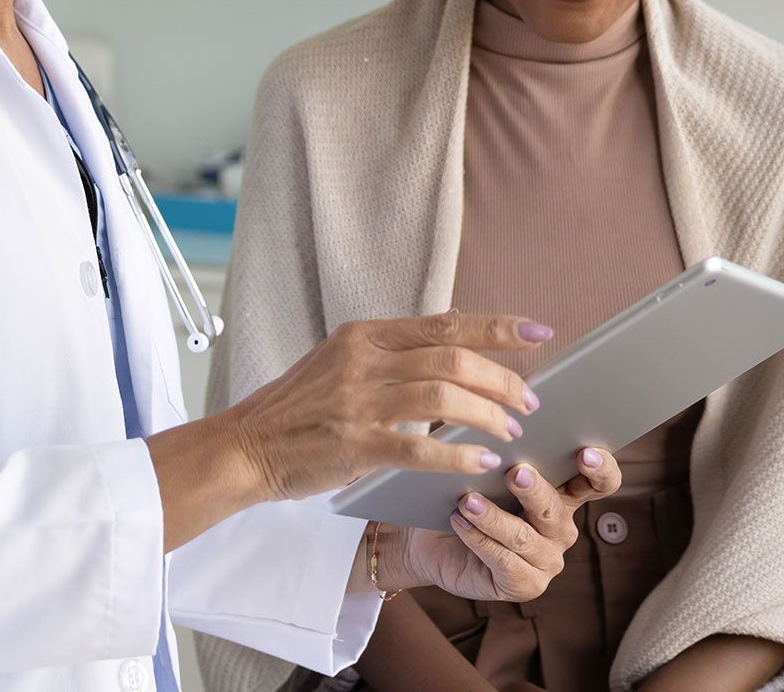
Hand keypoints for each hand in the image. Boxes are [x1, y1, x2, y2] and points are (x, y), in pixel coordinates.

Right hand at [225, 312, 548, 502]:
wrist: (244, 445)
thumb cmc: (297, 409)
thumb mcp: (340, 360)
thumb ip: (392, 350)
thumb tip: (452, 330)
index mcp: (363, 335)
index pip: (444, 323)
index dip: (498, 327)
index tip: (539, 332)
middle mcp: (362, 361)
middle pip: (452, 359)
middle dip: (501, 379)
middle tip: (528, 400)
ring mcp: (356, 402)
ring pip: (441, 399)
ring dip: (486, 414)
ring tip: (509, 430)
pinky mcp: (352, 444)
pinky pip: (418, 448)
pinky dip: (457, 454)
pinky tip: (481, 460)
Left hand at [384, 447, 622, 601]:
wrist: (432, 540)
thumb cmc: (466, 494)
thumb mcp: (486, 468)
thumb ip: (504, 447)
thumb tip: (501, 414)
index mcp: (564, 494)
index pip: (601, 482)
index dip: (600, 469)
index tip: (584, 453)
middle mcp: (561, 527)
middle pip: (556, 508)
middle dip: (535, 489)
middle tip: (515, 472)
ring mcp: (546, 559)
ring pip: (523, 536)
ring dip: (493, 516)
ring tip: (466, 500)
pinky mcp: (525, 585)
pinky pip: (504, 561)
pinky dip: (479, 539)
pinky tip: (459, 521)